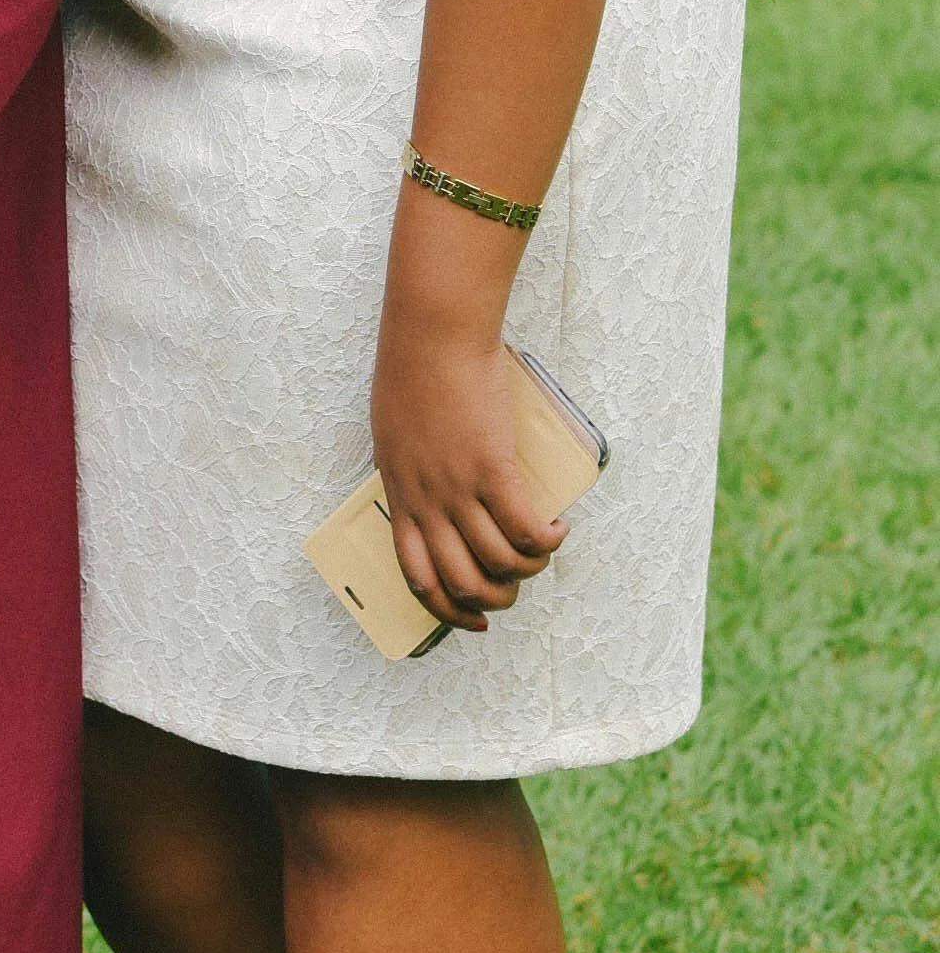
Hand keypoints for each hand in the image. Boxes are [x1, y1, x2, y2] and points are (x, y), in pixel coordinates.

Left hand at [369, 322, 563, 631]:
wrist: (432, 333)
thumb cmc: (412, 369)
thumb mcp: (394, 431)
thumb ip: (411, 469)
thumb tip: (436, 494)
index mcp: (400, 493)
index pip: (418, 578)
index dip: (449, 611)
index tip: (475, 619)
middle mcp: (426, 501)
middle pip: (463, 582)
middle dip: (496, 599)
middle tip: (516, 585)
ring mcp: (458, 488)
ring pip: (500, 563)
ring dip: (529, 569)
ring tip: (543, 550)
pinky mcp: (491, 469)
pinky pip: (525, 530)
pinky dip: (547, 541)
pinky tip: (557, 530)